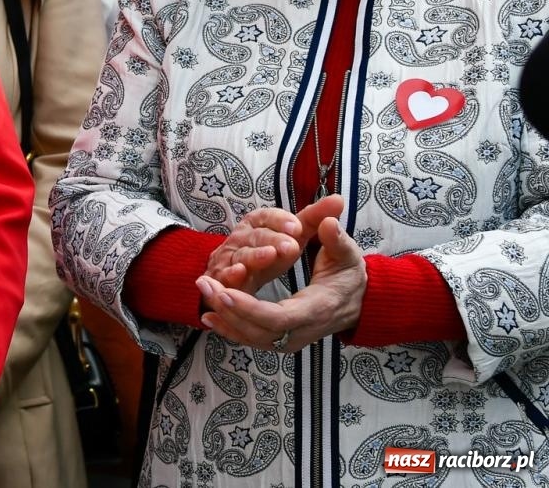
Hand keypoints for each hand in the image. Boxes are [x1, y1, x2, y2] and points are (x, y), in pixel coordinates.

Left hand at [198, 212, 366, 352]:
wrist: (359, 303)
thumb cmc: (350, 275)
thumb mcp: (348, 254)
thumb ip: (336, 239)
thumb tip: (328, 221)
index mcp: (317, 309)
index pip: (278, 318)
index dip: (249, 308)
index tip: (225, 292)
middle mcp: (302, 331)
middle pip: (259, 331)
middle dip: (228, 310)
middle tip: (203, 284)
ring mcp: (292, 340)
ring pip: (252, 338)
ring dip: (224, 319)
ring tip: (202, 292)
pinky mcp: (283, 340)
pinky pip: (253, 339)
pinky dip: (230, 330)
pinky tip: (209, 317)